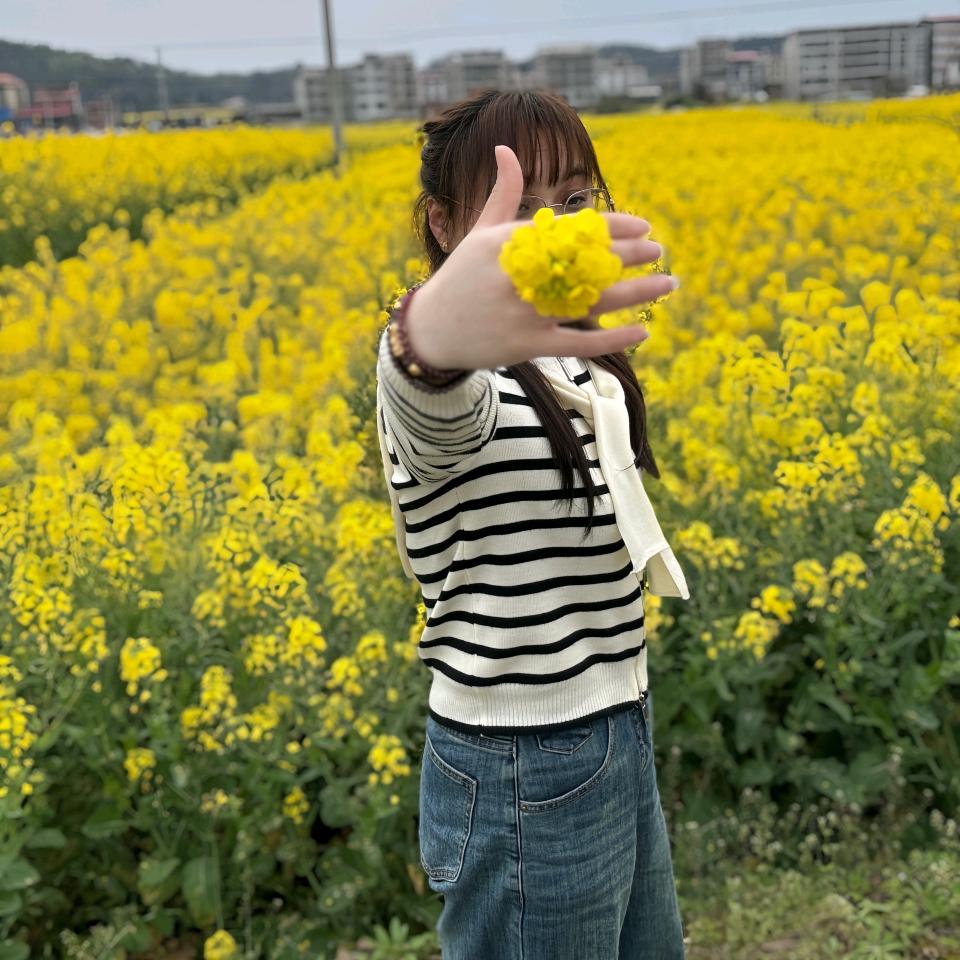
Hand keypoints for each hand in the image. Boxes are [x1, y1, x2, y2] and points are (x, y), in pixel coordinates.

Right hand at [404, 144, 675, 371]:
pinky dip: (612, 339)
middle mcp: (519, 276)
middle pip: (587, 264)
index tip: (644, 226)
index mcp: (509, 243)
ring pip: (591, 303)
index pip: (572, 231)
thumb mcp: (478, 232)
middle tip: (661, 251)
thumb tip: (505, 148)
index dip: (613, 228)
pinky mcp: (527, 346)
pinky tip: (642, 330)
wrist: (431, 330)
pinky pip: (579, 343)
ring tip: (668, 284)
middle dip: (630, 256)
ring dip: (635, 294)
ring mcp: (524, 314)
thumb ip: (502, 194)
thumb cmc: (460, 277)